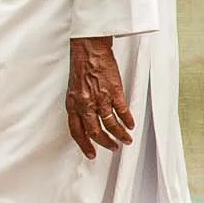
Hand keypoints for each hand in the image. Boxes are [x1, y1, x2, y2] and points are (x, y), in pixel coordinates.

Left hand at [66, 36, 134, 158]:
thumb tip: (85, 120)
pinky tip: (131, 125)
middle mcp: (85, 104)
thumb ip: (78, 105)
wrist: (89, 48)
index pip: (76, 131)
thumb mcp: (73, 89)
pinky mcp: (114, 92)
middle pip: (95, 132)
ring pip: (111, 125)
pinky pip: (122, 111)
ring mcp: (100, 98)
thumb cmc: (81, 65)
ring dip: (120, 135)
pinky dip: (128, 120)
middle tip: (112, 148)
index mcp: (72, 104)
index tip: (91, 154)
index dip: (84, 145)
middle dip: (105, 143)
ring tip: (126, 140)